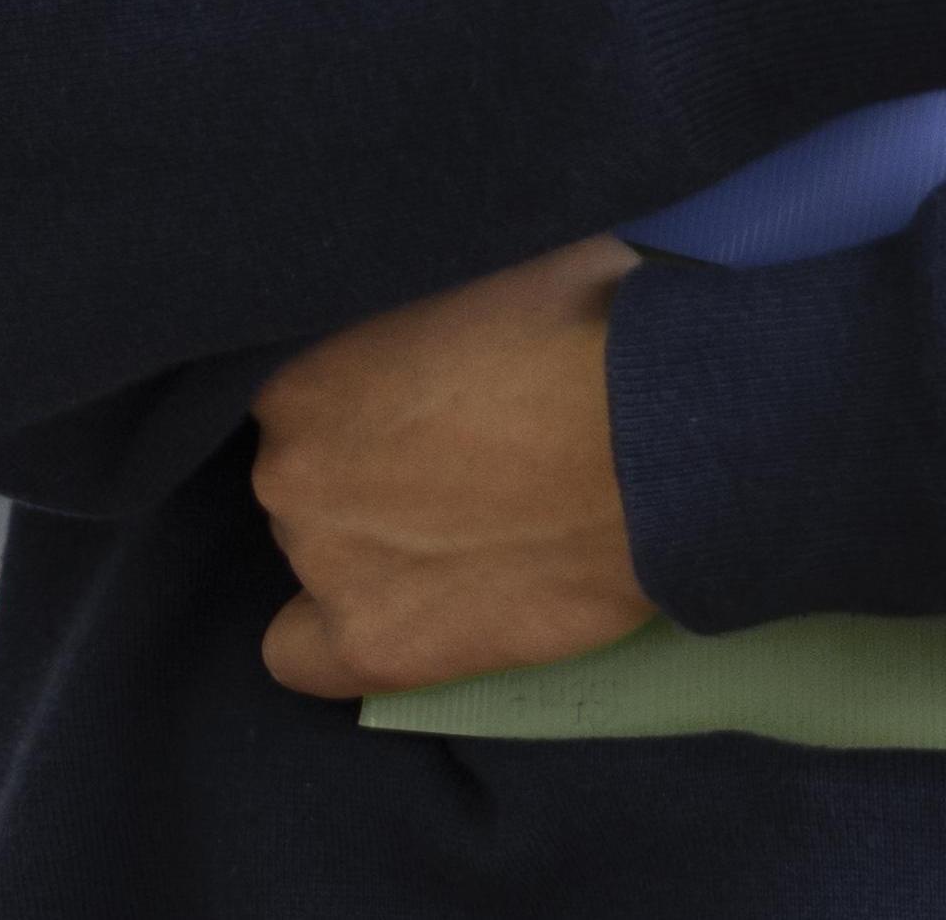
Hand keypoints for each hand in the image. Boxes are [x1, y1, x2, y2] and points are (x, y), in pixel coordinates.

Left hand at [252, 239, 654, 699]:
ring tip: (481, 552)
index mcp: (306, 377)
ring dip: (384, 560)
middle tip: (467, 489)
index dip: (373, 427)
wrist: (657, 442)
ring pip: (325, 566)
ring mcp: (325, 563)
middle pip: (312, 493)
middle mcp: (288, 471)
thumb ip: (434, 329)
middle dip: (376, 489)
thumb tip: (464, 338)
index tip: (431, 433)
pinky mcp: (377, 644)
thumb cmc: (592, 335)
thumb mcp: (485, 284)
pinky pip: (303, 660)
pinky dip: (339, 647)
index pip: (306, 418)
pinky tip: (407, 624)